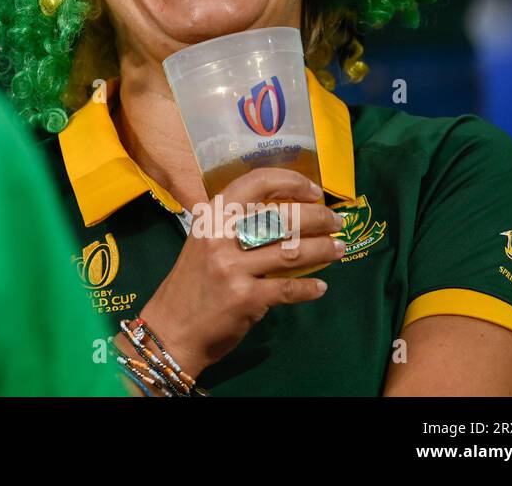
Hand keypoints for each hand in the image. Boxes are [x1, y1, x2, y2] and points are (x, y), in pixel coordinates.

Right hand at [127, 167, 345, 378]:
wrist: (171, 329)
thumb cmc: (193, 282)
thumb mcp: (204, 242)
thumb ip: (234, 225)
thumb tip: (286, 213)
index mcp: (211, 216)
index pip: (255, 183)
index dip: (290, 181)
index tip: (313, 191)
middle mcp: (220, 237)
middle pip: (282, 217)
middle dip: (318, 217)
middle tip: (337, 222)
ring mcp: (233, 268)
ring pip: (292, 251)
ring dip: (323, 249)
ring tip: (339, 248)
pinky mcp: (246, 298)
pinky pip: (289, 288)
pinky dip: (310, 288)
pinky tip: (320, 287)